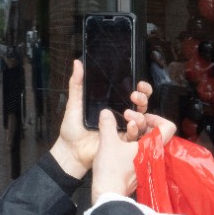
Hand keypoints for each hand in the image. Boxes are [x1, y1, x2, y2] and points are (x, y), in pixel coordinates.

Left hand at [50, 60, 155, 178]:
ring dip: (139, 114)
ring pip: (142, 119)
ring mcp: (124, 129)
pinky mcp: (124, 142)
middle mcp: (121, 115)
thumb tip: (77, 62)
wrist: (70, 151)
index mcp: (113, 104)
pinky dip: (135, 129)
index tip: (139, 83)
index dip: (141, 88)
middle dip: (143, 98)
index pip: (132, 93)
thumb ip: (77, 83)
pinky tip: (130, 125)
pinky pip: (136, 135)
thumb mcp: (75, 103)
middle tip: (135, 95)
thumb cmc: (72, 128)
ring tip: (128, 113)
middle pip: (141, 105)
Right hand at [91, 110, 175, 202]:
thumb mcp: (108, 142)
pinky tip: (120, 143)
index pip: (168, 128)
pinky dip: (133, 144)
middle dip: (142, 123)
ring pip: (148, 142)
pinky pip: (141, 152)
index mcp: (152, 146)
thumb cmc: (112, 169)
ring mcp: (148, 164)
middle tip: (127, 120)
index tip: (142, 117)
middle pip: (156, 133)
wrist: (109, 193)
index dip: (157, 118)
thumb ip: (108, 124)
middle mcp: (154, 155)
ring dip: (137, 133)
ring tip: (123, 130)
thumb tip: (106, 112)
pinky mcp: (140, 170)